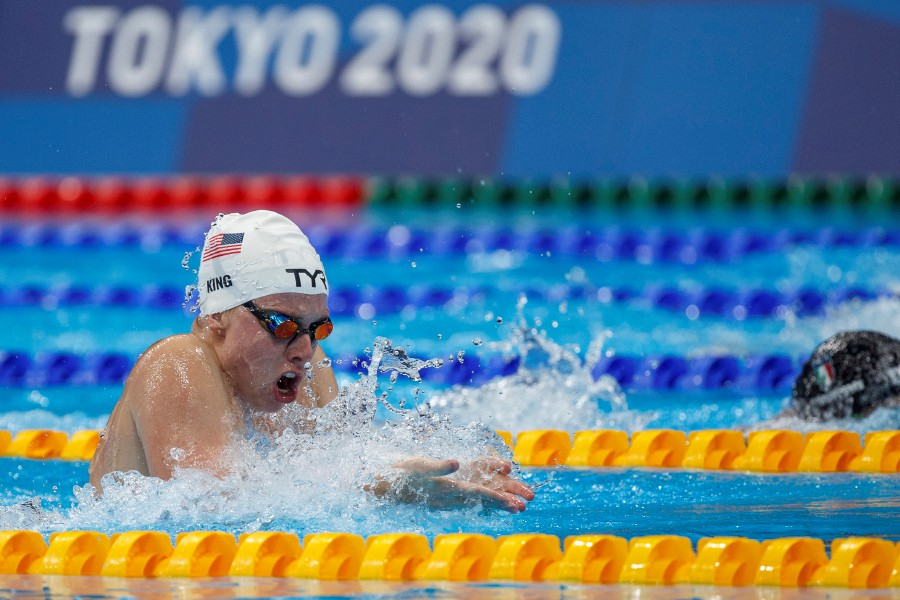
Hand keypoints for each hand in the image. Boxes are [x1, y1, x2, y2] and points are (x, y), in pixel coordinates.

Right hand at [370, 456, 534, 513]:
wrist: (382, 482)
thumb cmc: (398, 472)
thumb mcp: (416, 464)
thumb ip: (437, 465)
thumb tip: (456, 463)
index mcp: (446, 489)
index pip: (475, 494)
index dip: (495, 497)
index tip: (513, 503)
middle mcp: (451, 494)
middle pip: (483, 497)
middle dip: (505, 500)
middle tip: (526, 505)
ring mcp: (450, 491)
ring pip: (481, 493)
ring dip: (501, 495)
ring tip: (521, 503)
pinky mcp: (447, 485)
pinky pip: (471, 485)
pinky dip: (487, 484)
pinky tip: (501, 481)